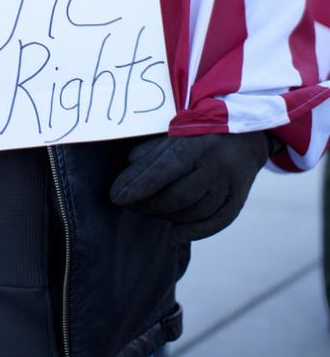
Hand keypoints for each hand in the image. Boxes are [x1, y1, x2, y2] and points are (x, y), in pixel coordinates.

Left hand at [109, 132, 270, 241]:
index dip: (138, 186)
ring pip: (194, 210)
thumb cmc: (203, 131)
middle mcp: (216, 165)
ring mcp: (230, 184)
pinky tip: (176, 234)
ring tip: (149, 212)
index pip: (163, 170)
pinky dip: (194, 231)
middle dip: (148, 204)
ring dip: (167, 216)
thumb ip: (155, 149)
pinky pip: (216, 222)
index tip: (116, 197)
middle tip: (129, 205)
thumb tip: (129, 166)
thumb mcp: (179, 130)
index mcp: (198, 143)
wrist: (248, 133)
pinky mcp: (239, 198)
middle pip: (177, 195)